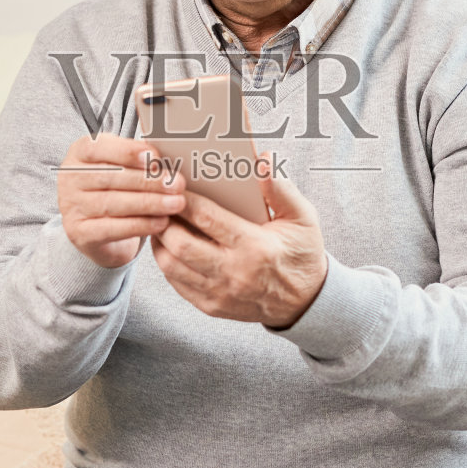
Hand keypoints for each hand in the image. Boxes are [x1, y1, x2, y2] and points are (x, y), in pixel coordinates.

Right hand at [58, 132, 185, 268]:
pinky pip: (113, 229)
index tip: (155, 157)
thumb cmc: (116, 187)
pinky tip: (161, 222)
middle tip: (177, 184)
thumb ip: (139, 156)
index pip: (98, 147)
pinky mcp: (79, 233)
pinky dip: (141, 225)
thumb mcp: (122, 165)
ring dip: (149, 203)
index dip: (127, 151)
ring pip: (113, 204)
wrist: (99, 228)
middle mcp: (69, 178)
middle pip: (110, 177)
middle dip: (148, 181)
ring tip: (176, 203)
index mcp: (79, 152)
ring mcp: (71, 207)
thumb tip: (169, 152)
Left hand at [150, 152, 327, 327]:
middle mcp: (234, 273)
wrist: (307, 301)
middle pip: (181, 245)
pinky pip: (177, 284)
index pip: (208, 219)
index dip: (185, 200)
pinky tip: (169, 247)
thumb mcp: (303, 218)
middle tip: (159, 204)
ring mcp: (220, 294)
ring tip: (161, 223)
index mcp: (255, 247)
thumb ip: (282, 188)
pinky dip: (167, 263)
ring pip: (172, 266)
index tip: (174, 185)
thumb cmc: (302, 254)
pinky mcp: (212, 307)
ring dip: (160, 243)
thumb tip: (263, 160)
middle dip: (164, 221)